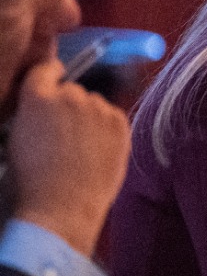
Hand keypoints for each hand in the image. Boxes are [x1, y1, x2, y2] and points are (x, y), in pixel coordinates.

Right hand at [7, 57, 130, 254]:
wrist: (63, 205)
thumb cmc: (31, 179)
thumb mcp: (17, 137)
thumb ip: (31, 112)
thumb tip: (41, 105)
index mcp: (37, 97)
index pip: (45, 70)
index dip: (49, 75)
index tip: (53, 79)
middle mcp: (70, 96)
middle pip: (71, 90)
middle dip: (67, 106)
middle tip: (63, 133)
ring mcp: (98, 107)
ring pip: (93, 104)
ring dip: (88, 117)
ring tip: (81, 148)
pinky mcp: (120, 121)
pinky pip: (112, 117)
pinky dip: (107, 128)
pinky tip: (96, 151)